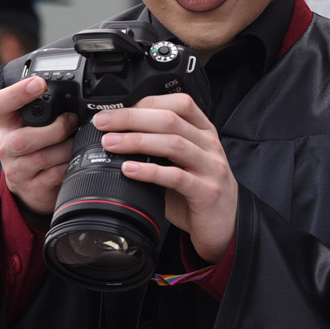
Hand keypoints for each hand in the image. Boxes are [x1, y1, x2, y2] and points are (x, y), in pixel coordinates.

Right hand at [0, 76, 77, 215]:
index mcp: (8, 123)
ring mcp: (17, 169)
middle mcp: (8, 146)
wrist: (31, 187)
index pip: (0, 104)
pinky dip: (69, 166)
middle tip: (72, 122)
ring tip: (77, 142)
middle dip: (55, 130)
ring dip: (66, 149)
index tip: (38, 83)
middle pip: (22, 139)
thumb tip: (76, 94)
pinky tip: (74, 160)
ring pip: (41, 158)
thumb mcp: (35, 125)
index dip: (17, 93)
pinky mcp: (32, 187)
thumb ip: (47, 110)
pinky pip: (54, 175)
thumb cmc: (37, 147)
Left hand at [93, 93, 236, 262]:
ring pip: (173, 144)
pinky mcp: (208, 191)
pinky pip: (177, 177)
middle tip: (103, 123)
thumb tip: (117, 136)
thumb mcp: (182, 163)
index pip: (178, 103)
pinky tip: (130, 170)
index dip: (145, 102)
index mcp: (204, 132)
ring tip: (111, 144)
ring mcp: (211, 167)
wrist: (226, 226)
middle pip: (170, 119)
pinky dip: (150, 171)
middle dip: (132, 118)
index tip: (116, 111)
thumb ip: (160, 148)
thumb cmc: (198, 193)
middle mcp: (210, 145)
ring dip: (137, 141)